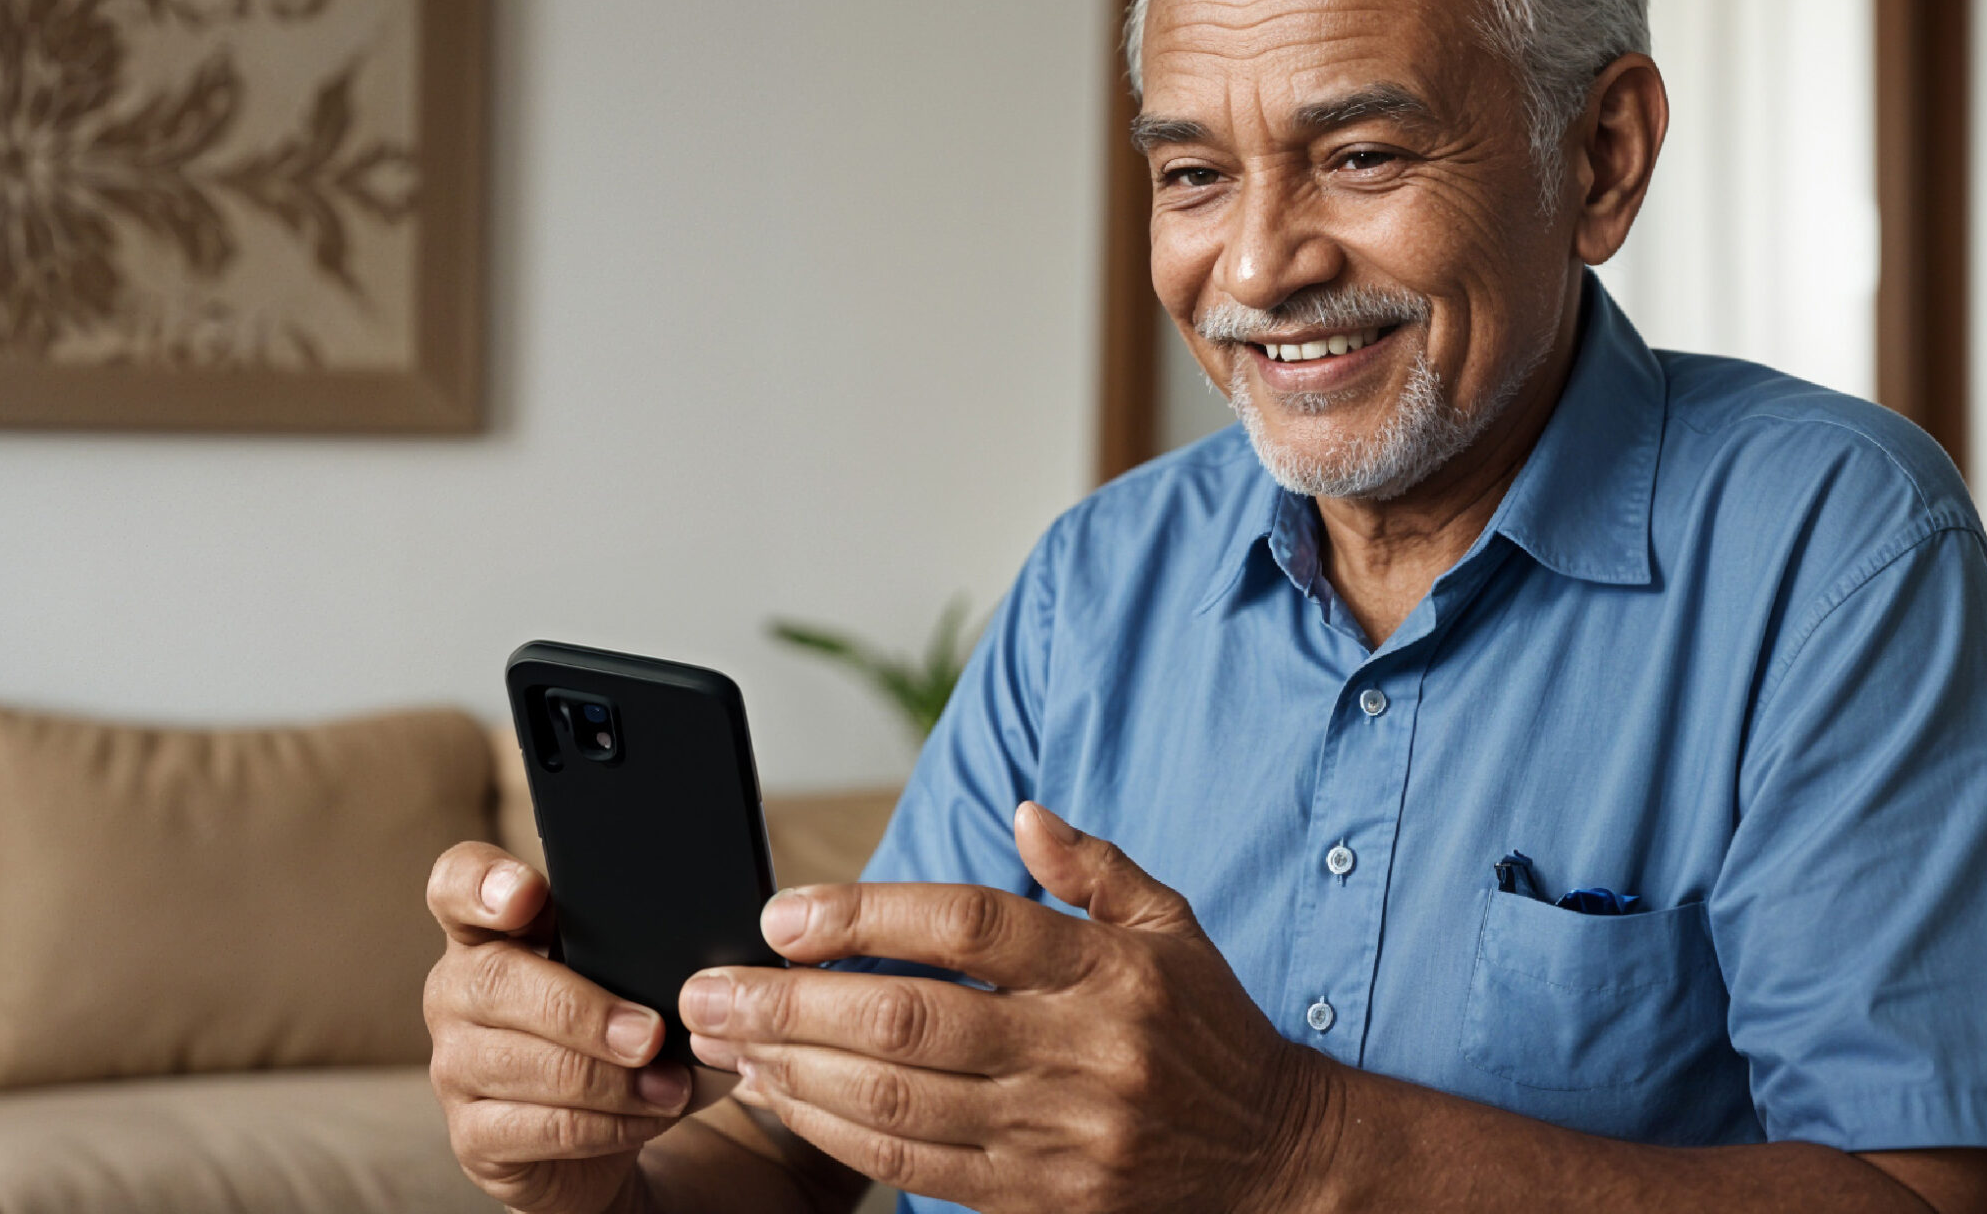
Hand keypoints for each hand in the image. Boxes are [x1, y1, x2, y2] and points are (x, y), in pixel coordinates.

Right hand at [424, 842, 701, 1213]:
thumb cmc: (609, 1033)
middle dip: (583, 1010)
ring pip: (523, 1063)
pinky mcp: (473, 1136)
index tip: (527, 894)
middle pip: (496, 981)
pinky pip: (542, 1128)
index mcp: (488, 933)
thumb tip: (702, 954)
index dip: (482, 882)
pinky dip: (609, 1125)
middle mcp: (456, 992)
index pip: (455, 883)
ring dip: (611, 1079)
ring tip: (671, 1085)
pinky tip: (650, 1114)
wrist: (596, 1138)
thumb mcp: (619, 977)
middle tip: (651, 1034)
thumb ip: (632, 948)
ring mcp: (454, 1066)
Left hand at [679, 803, 1333, 1213]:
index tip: (782, 915)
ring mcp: (1058, 1132)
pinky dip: (837, 1134)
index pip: (969, 926)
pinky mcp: (1038, 1197)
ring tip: (727, 1047)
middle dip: (793, 1007)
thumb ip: (1094, 866)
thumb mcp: (1172, 926)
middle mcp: (1081, 1049)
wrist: (1275, 1157)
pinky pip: (916, 1168)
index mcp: (1107, 968)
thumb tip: (1023, 811)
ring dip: (796, 1076)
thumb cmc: (1208, 1029)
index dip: (864, 916)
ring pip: (901, 1103)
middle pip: (912, 1020)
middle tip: (711, 991)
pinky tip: (783, 1103)